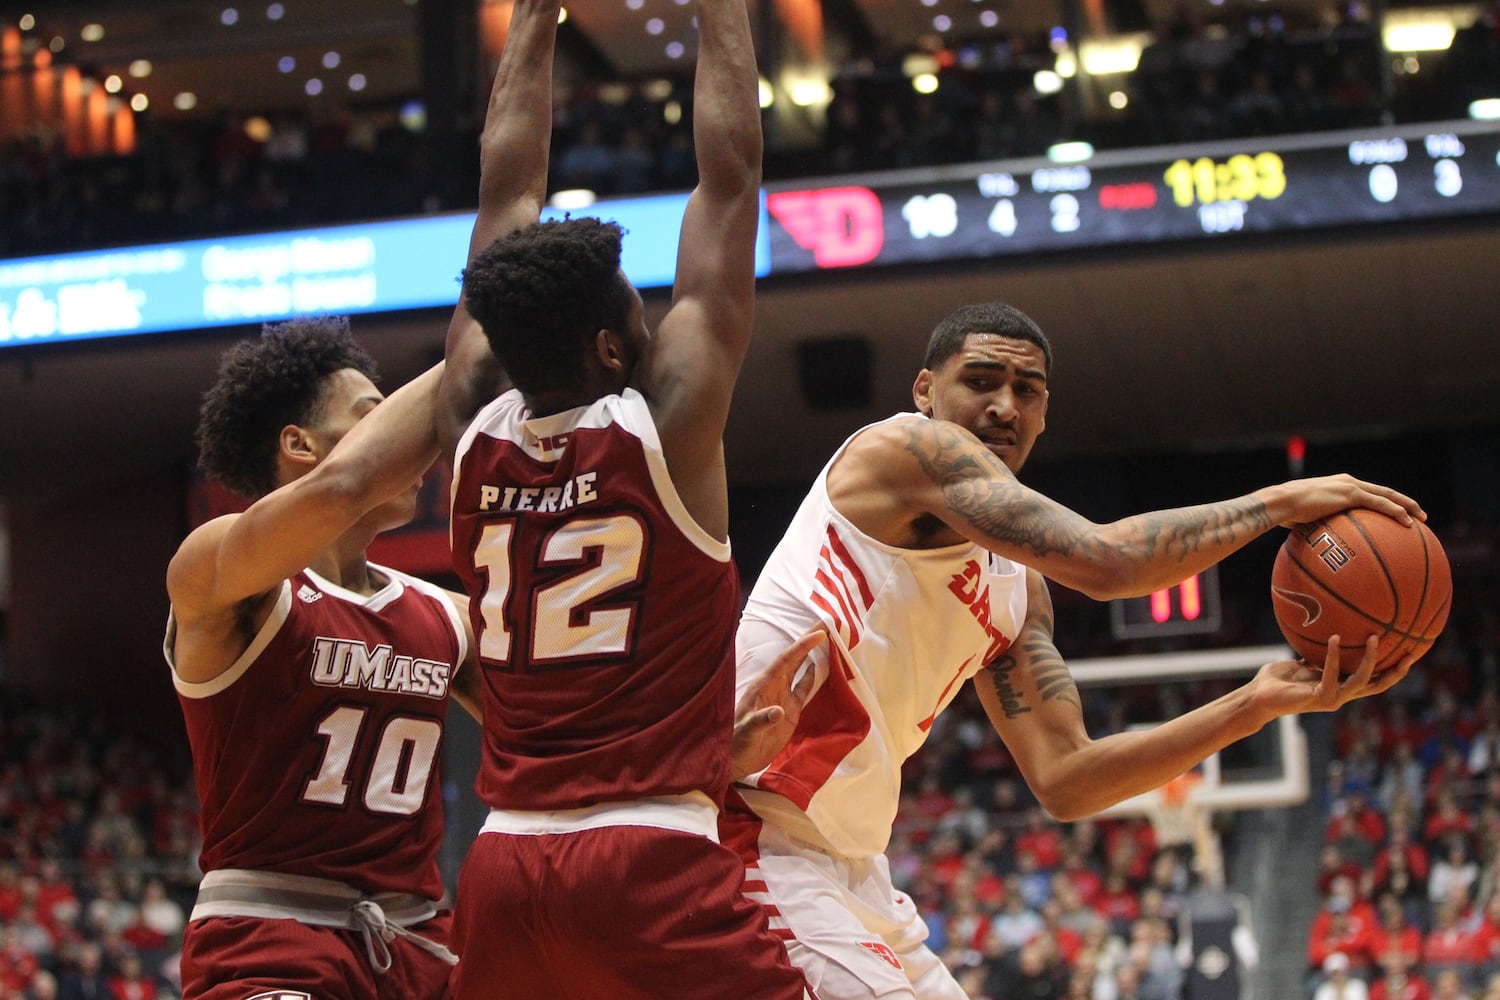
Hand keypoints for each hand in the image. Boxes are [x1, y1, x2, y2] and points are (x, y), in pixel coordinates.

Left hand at [729, 628, 825, 781]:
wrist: (736, 760)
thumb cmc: (737, 743)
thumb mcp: (747, 732)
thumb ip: (761, 721)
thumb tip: (779, 712)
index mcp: (764, 686)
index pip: (786, 660)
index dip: (802, 646)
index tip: (819, 633)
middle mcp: (774, 687)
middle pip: (794, 658)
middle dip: (809, 641)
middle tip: (828, 623)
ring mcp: (782, 698)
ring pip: (800, 670)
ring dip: (812, 655)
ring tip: (828, 639)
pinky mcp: (790, 712)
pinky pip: (803, 689)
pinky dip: (812, 677)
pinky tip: (821, 666)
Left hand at [1250, 634, 1413, 718]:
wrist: (1258, 697)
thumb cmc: (1276, 680)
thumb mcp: (1301, 663)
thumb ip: (1315, 656)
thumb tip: (1326, 637)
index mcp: (1339, 687)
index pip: (1372, 680)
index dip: (1390, 670)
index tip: (1407, 654)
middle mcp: (1340, 695)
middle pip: (1377, 685)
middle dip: (1396, 672)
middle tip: (1411, 653)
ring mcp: (1332, 699)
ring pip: (1361, 680)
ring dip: (1370, 659)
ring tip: (1374, 637)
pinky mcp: (1320, 698)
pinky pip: (1332, 674)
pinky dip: (1332, 656)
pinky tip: (1333, 639)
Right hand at [1273, 474, 1424, 526]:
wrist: (1281, 502)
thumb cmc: (1286, 513)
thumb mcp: (1303, 519)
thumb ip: (1315, 527)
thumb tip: (1316, 547)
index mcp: (1338, 486)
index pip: (1368, 493)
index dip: (1384, 502)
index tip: (1396, 513)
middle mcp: (1348, 482)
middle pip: (1383, 492)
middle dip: (1404, 502)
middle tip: (1419, 514)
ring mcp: (1351, 486)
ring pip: (1388, 495)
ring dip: (1408, 506)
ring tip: (1422, 519)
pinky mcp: (1352, 494)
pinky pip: (1381, 504)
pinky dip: (1397, 512)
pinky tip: (1409, 524)